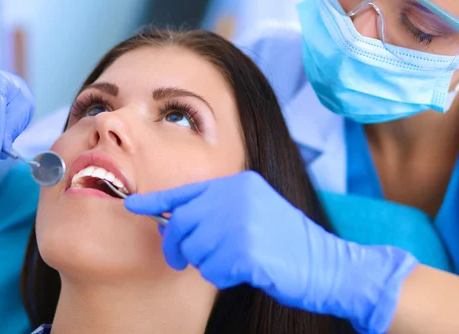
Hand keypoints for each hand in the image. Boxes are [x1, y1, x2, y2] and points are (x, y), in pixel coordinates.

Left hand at [125, 171, 417, 332]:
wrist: (327, 264)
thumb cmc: (285, 242)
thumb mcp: (252, 212)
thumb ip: (216, 210)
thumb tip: (171, 223)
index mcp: (238, 183)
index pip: (186, 191)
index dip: (155, 201)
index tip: (132, 205)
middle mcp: (237, 196)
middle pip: (182, 223)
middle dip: (177, 245)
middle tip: (181, 260)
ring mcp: (241, 220)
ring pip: (195, 248)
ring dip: (208, 262)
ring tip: (237, 259)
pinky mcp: (246, 249)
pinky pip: (212, 269)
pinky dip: (222, 275)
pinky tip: (247, 270)